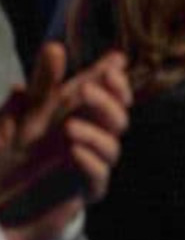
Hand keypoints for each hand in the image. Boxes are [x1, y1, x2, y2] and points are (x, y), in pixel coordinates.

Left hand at [1, 46, 130, 239]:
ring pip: (114, 145)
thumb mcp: (18, 118)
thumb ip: (40, 86)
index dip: (114, 79)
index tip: (114, 63)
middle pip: (118, 115)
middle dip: (110, 101)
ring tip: (69, 129)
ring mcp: (86, 165)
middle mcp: (85, 138)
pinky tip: (72, 152)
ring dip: (97, 133)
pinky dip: (90, 162)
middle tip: (86, 90)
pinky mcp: (82, 192)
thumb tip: (55, 48)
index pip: (105, 93)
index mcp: (72, 117)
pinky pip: (99, 176)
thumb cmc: (5, 163)